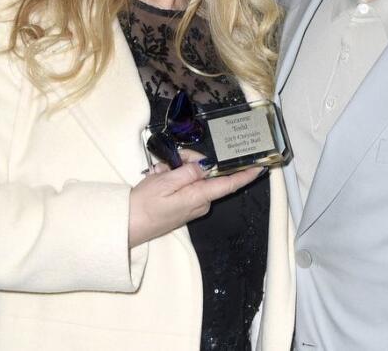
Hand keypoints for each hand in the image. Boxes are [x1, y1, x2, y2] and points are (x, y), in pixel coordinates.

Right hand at [128, 155, 264, 247]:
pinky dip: (172, 177)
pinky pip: (184, 185)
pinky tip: (158, 178)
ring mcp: (191, 206)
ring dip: (177, 169)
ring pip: (193, 177)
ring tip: (158, 172)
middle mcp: (200, 203)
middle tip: (169, 161)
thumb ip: (189, 172)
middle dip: (190, 161)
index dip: (245, 174)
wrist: (126, 226)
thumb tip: (205, 166)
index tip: (260, 166)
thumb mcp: (165, 182)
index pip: (229, 184)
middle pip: (206, 173)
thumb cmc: (144, 205)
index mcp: (199, 197)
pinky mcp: (182, 206)